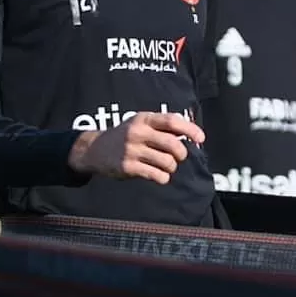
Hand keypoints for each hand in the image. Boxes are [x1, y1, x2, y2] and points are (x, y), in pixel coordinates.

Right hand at [69, 112, 204, 183]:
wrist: (95, 149)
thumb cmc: (125, 136)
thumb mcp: (140, 123)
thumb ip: (162, 126)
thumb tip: (192, 134)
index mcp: (143, 119)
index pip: (171, 121)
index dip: (190, 129)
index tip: (200, 138)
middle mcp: (137, 133)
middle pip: (173, 144)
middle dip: (181, 154)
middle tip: (178, 157)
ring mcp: (131, 150)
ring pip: (167, 162)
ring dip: (171, 167)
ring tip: (166, 166)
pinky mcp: (127, 167)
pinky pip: (157, 175)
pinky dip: (163, 177)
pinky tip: (159, 175)